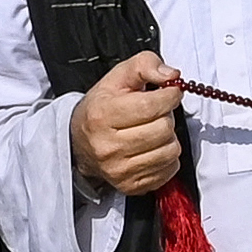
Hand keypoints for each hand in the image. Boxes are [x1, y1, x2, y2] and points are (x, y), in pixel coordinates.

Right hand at [72, 53, 186, 198]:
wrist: (79, 142)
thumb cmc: (103, 107)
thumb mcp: (118, 76)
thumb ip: (146, 65)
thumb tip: (172, 76)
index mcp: (102, 115)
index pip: (151, 106)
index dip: (170, 96)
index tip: (170, 92)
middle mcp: (108, 147)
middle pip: (164, 129)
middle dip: (166, 117)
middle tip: (156, 114)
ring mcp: (119, 170)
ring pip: (170, 151)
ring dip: (168, 138)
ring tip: (153, 131)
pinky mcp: (130, 186)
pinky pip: (169, 170)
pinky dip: (167, 158)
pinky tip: (152, 148)